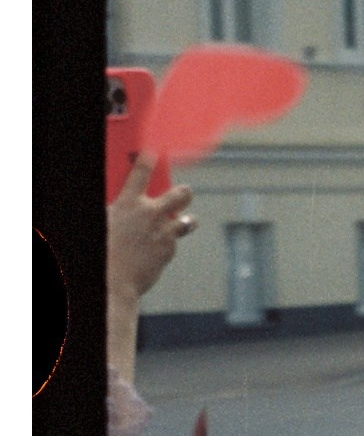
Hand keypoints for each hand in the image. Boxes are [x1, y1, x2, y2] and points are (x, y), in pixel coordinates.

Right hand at [108, 162, 193, 306]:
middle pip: (181, 193)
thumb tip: (122, 206)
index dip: (148, 159)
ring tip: (186, 221)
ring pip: (188, 220)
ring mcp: (164, 232)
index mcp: (128, 203)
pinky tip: (157, 251)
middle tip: (182, 193)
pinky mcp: (169, 250)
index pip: (141, 172)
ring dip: (186, 220)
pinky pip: (174, 243)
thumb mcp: (105, 222)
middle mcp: (150, 214)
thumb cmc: (103, 251)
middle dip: (183, 192)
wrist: (113, 282)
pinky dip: (168, 245)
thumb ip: (118, 210)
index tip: (153, 153)